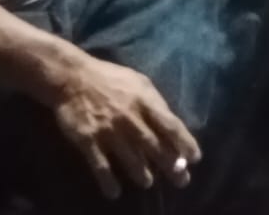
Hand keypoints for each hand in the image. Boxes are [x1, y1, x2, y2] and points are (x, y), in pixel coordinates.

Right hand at [52, 53, 198, 198]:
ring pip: (131, 158)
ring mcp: (109, 130)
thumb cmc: (110, 79)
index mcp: (145, 101)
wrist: (73, 77)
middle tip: (181, 180)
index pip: (171, 125)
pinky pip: (100, 165)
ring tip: (148, 182)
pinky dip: (108, 181)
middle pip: (154, 146)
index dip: (185, 143)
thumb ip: (155, 102)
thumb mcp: (139, 82)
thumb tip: (171, 123)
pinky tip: (114, 192)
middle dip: (170, 165)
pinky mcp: (87, 140)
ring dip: (142, 174)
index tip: (195, 158)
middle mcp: (130, 118)